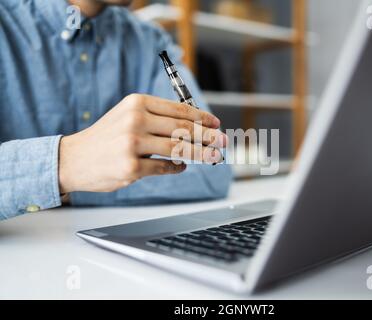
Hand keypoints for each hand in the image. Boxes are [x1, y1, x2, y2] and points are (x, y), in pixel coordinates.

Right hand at [58, 94, 226, 193]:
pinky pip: (164, 167)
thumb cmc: (106, 137)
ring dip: (201, 153)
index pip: (179, 110)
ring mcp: (133, 144)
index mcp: (137, 103)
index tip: (216, 123)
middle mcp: (135, 120)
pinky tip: (182, 166)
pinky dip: (176, 167)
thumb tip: (193, 124)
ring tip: (214, 155)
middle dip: (208, 136)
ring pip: (178, 148)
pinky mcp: (131, 167)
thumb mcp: (127, 115)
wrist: (74, 158)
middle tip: (223, 141)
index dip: (202, 117)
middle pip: (183, 128)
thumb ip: (157, 117)